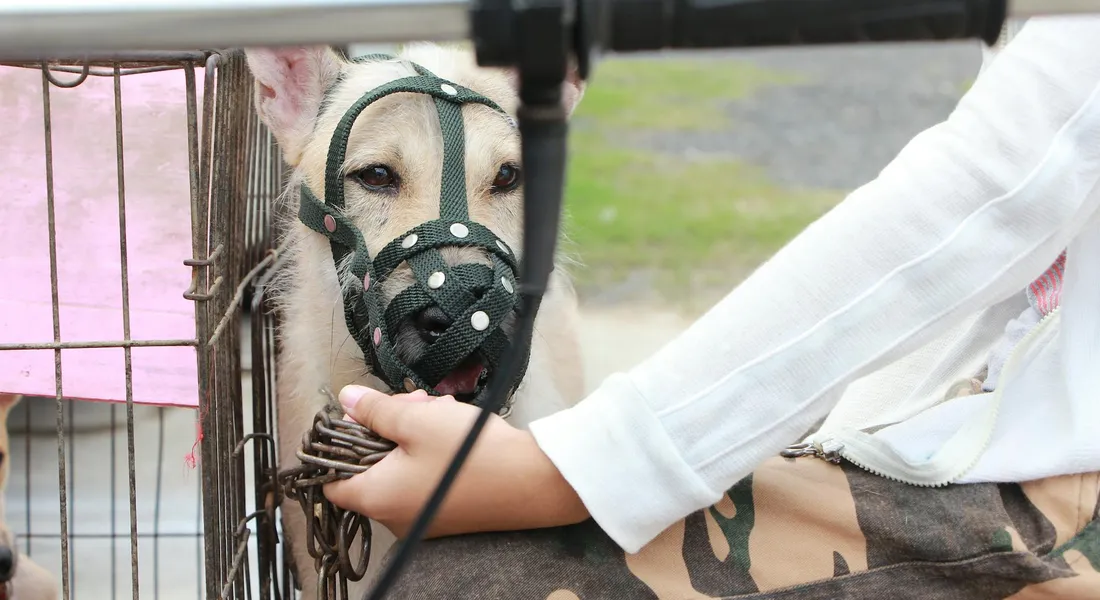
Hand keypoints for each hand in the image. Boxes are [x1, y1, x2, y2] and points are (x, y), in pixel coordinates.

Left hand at [323, 385, 589, 538]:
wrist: (532, 482)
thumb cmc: (469, 453)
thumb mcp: (416, 420)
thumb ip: (375, 411)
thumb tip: (346, 400)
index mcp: (376, 498)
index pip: (331, 481)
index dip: (338, 447)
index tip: (358, 419)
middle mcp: (394, 517)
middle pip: (371, 467)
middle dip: (387, 428)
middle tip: (412, 403)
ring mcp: (422, 519)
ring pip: (400, 469)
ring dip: (413, 435)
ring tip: (440, 411)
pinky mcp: (446, 515)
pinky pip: (423, 480)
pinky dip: (430, 453)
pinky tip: (453, 429)